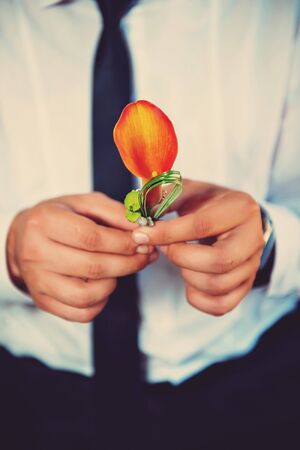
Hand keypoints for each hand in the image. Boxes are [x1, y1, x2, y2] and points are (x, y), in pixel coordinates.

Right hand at [7, 192, 156, 321]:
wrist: (25, 238)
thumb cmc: (60, 218)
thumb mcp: (84, 204)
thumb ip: (115, 213)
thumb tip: (142, 228)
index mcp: (45, 222)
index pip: (92, 238)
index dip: (123, 242)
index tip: (143, 241)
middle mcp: (36, 253)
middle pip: (93, 267)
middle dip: (128, 263)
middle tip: (145, 255)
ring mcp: (37, 281)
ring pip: (87, 296)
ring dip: (114, 283)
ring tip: (120, 268)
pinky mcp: (43, 301)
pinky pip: (81, 313)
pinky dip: (101, 301)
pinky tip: (104, 284)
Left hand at [132, 180, 264, 315]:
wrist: (234, 218)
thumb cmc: (207, 203)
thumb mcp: (188, 190)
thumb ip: (163, 197)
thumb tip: (136, 214)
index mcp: (239, 209)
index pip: (202, 225)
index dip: (167, 233)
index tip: (141, 235)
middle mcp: (253, 238)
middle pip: (219, 261)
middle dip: (182, 258)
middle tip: (167, 249)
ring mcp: (252, 265)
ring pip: (219, 285)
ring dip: (188, 277)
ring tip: (180, 261)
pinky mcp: (245, 285)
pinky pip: (222, 305)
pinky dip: (197, 299)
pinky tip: (189, 282)